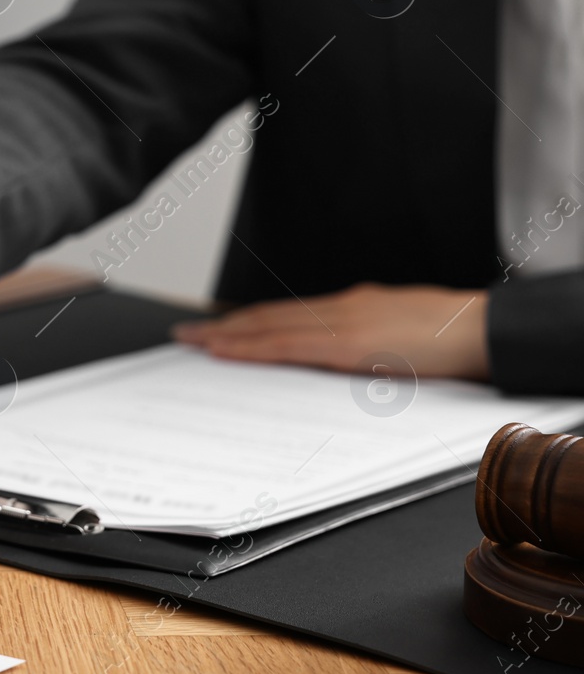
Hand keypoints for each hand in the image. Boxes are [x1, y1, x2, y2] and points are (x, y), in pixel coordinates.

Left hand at [172, 283, 488, 379]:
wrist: (486, 331)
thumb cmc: (452, 340)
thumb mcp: (398, 342)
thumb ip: (365, 349)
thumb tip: (340, 364)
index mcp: (353, 310)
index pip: (288, 316)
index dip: (250, 322)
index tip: (220, 330)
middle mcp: (340, 309)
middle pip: (270, 317)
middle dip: (226, 327)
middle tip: (187, 335)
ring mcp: (342, 321)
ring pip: (270, 326)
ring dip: (229, 335)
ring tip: (196, 342)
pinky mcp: (347, 342)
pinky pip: (288, 345)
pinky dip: (253, 347)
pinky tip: (228, 351)